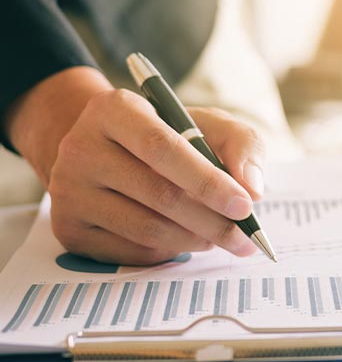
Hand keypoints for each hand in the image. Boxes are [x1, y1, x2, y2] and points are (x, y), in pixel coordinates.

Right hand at [6, 68, 266, 264]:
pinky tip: (186, 239)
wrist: (107, 152)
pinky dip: (170, 251)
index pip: (163, 148)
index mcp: (114, 110)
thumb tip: (253, 188)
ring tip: (220, 236)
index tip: (246, 206)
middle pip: (159, 194)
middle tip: (246, 237)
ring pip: (147, 229)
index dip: (208, 181)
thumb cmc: (169, 137)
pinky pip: (132, 252)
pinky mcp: (69, 228)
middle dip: (213, 222)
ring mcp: (68, 190)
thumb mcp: (208, 125)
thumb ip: (241, 145)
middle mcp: (81, 147)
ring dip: (195, 240)